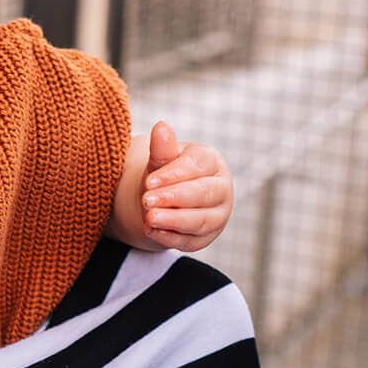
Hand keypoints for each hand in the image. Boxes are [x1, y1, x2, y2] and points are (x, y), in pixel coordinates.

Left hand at [139, 121, 232, 251]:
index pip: (197, 166)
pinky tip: (152, 231)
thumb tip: (161, 126)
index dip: (173, 174)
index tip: (149, 181)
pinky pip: (191, 241)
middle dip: (174, 198)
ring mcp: (217, 215)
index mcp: (211, 161)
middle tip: (147, 200)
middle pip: (203, 193)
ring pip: (200, 220)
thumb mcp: (160, 161)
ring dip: (173, 220)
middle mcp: (221, 188)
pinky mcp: (206, 237)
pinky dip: (170, 238)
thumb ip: (162, 148)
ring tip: (149, 218)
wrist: (161, 201)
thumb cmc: (163, 174)